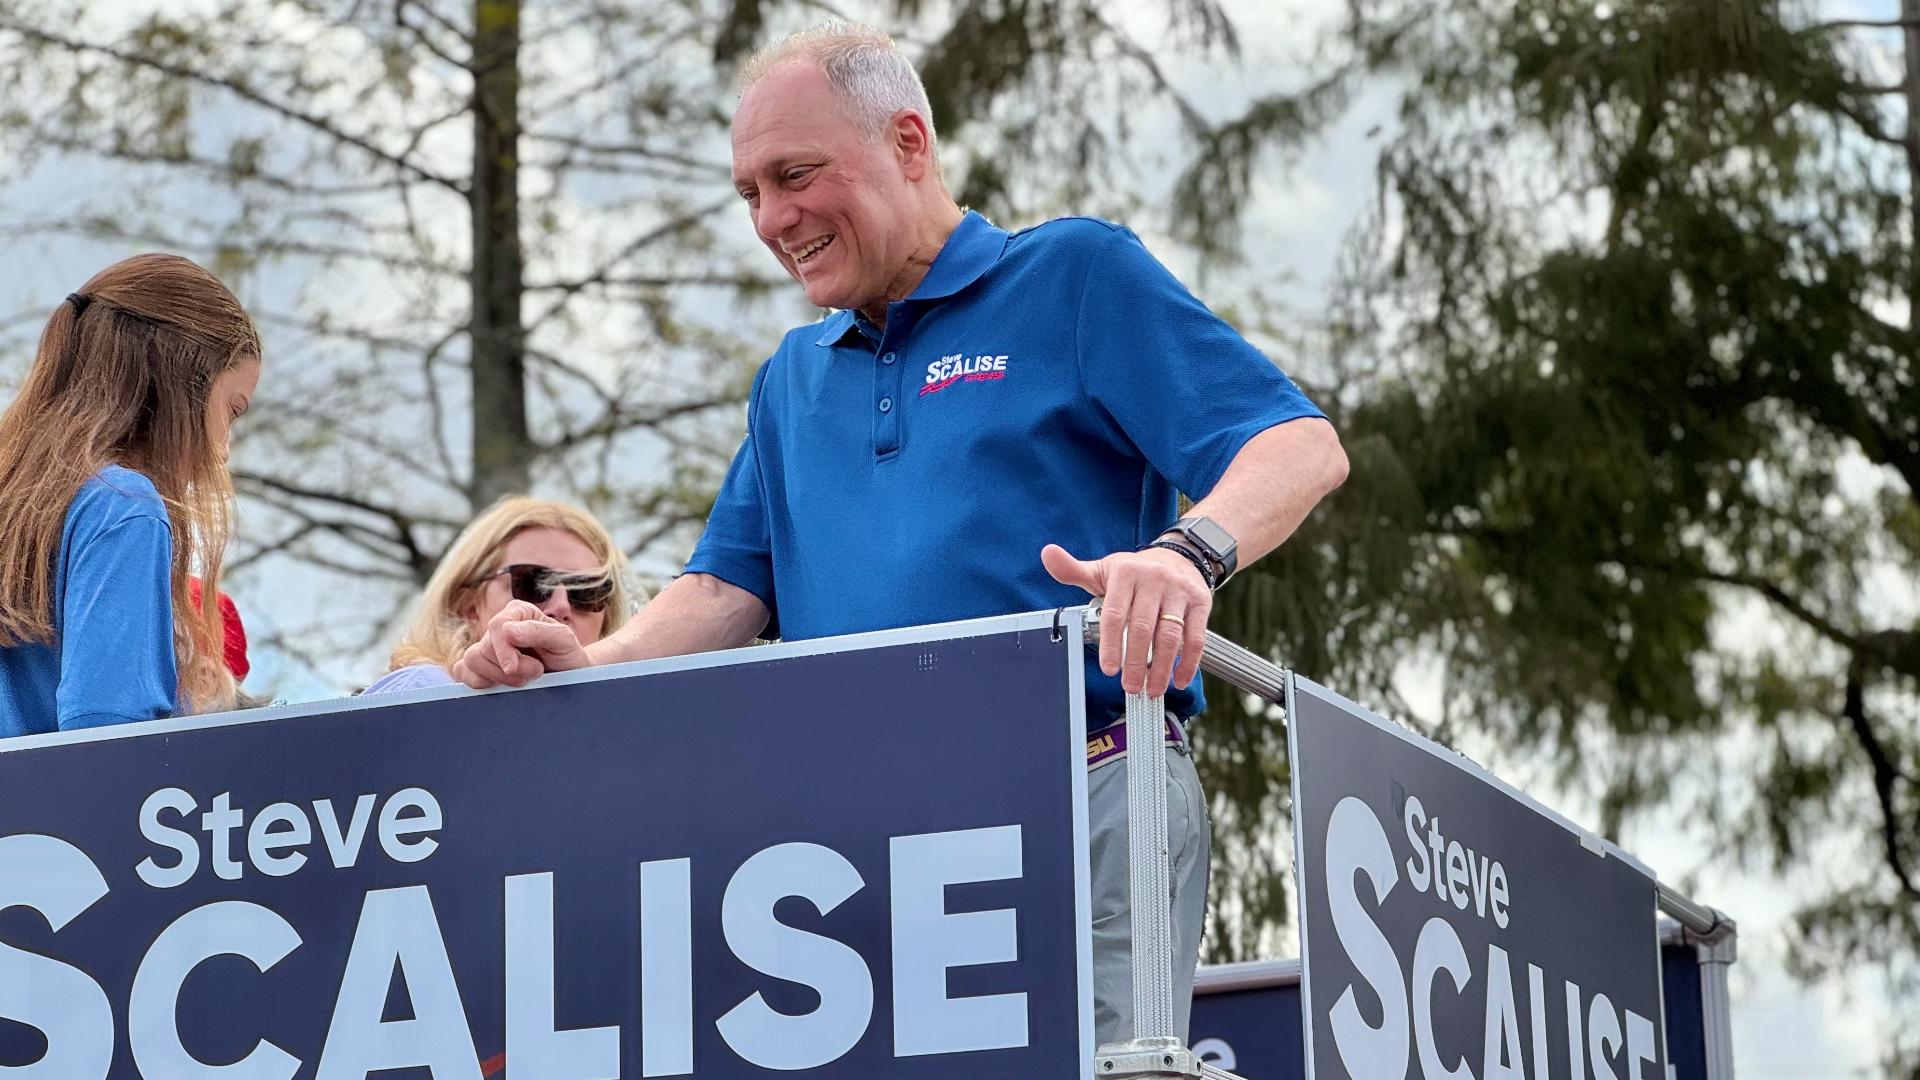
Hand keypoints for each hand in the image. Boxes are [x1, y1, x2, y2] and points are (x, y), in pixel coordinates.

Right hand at [451, 599, 594, 688]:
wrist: (571, 676)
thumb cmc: (568, 655)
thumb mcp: (563, 641)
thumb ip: (538, 631)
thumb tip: (507, 630)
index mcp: (519, 612)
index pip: (497, 625)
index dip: (502, 649)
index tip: (513, 668)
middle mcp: (500, 627)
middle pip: (483, 648)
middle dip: (510, 669)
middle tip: (536, 673)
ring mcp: (488, 647)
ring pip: (471, 661)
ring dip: (496, 678)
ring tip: (523, 681)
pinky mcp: (480, 666)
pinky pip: (463, 672)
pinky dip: (478, 682)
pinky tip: (501, 686)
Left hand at [1041, 542, 1210, 697]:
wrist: (1180, 556)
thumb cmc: (1135, 571)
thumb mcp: (1103, 569)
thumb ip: (1074, 570)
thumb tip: (1047, 555)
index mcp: (1125, 573)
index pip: (1114, 614)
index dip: (1111, 644)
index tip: (1109, 669)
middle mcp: (1153, 579)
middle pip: (1142, 628)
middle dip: (1135, 662)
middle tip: (1130, 686)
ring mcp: (1179, 591)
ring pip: (1170, 635)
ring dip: (1161, 667)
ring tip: (1152, 689)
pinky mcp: (1200, 602)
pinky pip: (1196, 636)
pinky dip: (1189, 662)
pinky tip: (1179, 679)